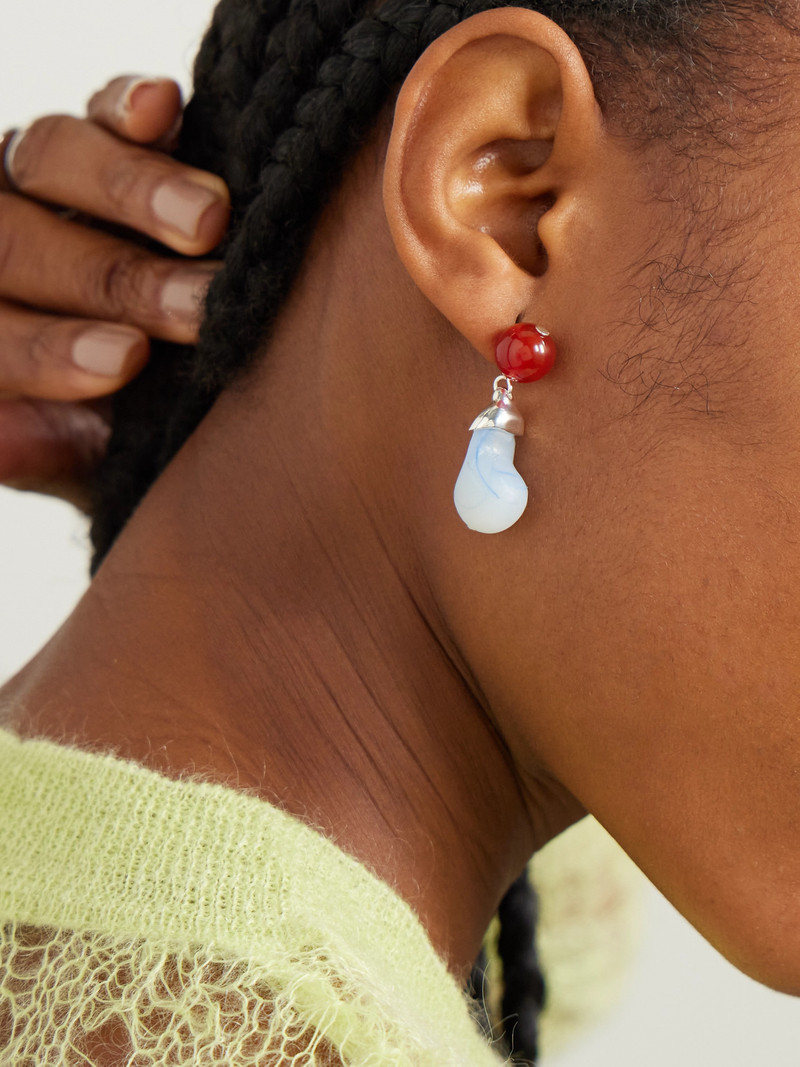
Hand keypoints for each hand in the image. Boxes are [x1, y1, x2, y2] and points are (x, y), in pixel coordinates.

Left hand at [0, 76, 228, 507]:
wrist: (184, 383)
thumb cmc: (132, 435)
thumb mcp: (92, 460)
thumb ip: (47, 451)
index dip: (46, 346)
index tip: (125, 363)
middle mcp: (1, 244)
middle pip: (14, 239)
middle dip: (112, 280)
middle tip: (195, 310)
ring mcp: (42, 182)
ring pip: (50, 157)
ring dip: (133, 191)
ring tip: (210, 221)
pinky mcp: (107, 135)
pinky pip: (101, 108)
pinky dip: (127, 107)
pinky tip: (162, 109)